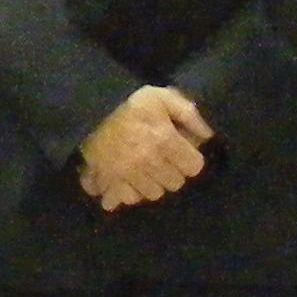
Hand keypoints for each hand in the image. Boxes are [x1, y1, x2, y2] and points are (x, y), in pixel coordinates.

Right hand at [77, 86, 212, 211]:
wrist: (88, 110)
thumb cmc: (129, 104)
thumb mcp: (163, 97)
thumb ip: (189, 114)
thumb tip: (208, 135)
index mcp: (164, 140)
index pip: (193, 167)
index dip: (190, 159)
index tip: (182, 152)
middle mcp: (148, 161)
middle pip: (175, 184)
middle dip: (172, 173)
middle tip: (163, 160)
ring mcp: (127, 173)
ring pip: (153, 194)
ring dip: (153, 184)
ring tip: (146, 170)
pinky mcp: (109, 180)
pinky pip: (126, 198)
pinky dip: (128, 193)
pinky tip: (128, 182)